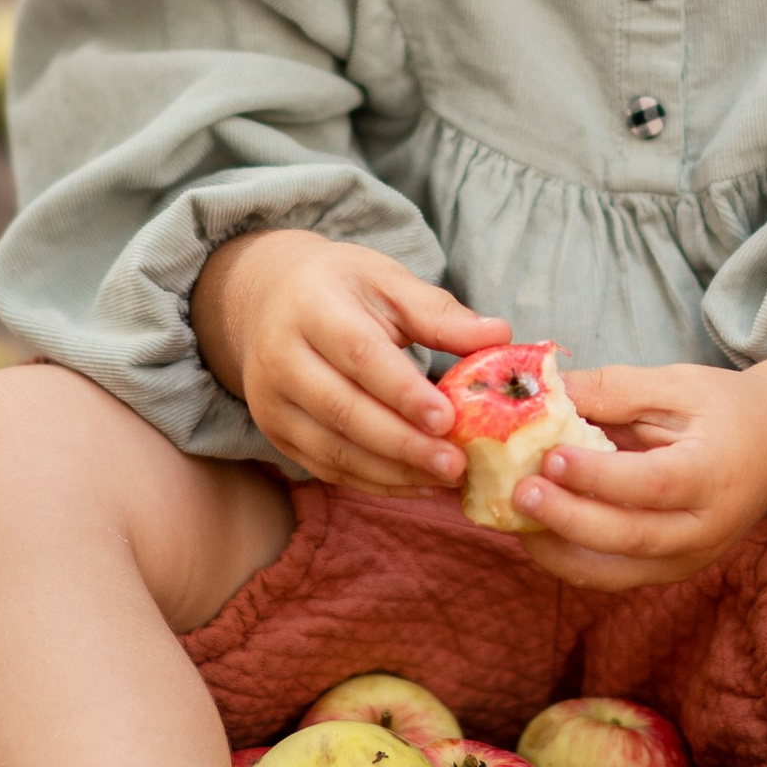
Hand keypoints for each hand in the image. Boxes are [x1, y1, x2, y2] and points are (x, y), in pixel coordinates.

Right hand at [192, 230, 508, 496]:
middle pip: (343, 410)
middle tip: (456, 464)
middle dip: (404, 444)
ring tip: (446, 478)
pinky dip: (375, 482)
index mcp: (311, 308)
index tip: (449, 419)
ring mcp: (271, 403)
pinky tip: (418, 485)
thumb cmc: (341, 288)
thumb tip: (499, 335)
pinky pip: (327, 469)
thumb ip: (439, 312)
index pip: (359, 355)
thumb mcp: (386, 281)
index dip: (403, 391)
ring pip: (333, 450)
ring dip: (393, 472)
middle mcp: (280, 358)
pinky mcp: (276, 435)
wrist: (267, 300)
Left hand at [506, 360, 766, 591]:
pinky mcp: (666, 572)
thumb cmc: (723, 410)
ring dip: (556, 548)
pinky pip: (609, 576)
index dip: (599, 476)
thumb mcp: (677, 385)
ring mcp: (686, 559)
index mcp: (714, 474)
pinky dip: (566, 557)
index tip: (551, 456)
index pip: (653, 485)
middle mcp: (704, 530)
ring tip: (512, 515)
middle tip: (519, 492)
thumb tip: (548, 387)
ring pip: (613, 571)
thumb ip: (614, 389)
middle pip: (630, 538)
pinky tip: (531, 528)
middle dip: (567, 518)